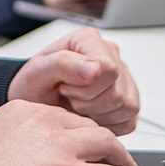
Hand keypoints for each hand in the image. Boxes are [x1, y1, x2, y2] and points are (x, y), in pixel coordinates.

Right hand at [0, 100, 164, 165]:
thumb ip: (19, 143)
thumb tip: (30, 160)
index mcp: (27, 111)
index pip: (67, 119)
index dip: (80, 136)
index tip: (85, 149)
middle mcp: (47, 122)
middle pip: (91, 128)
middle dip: (106, 147)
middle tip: (115, 162)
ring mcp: (61, 147)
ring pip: (108, 144)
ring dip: (125, 161)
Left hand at [8, 27, 139, 133]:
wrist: (36, 102)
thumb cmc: (35, 86)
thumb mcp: (35, 73)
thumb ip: (62, 64)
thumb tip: (94, 68)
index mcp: (89, 40)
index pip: (108, 69)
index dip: (85, 87)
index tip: (64, 87)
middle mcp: (111, 56)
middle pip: (117, 93)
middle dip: (87, 103)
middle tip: (68, 98)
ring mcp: (123, 79)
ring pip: (126, 107)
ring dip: (97, 114)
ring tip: (77, 105)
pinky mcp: (128, 102)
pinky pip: (129, 121)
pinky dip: (107, 125)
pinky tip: (88, 115)